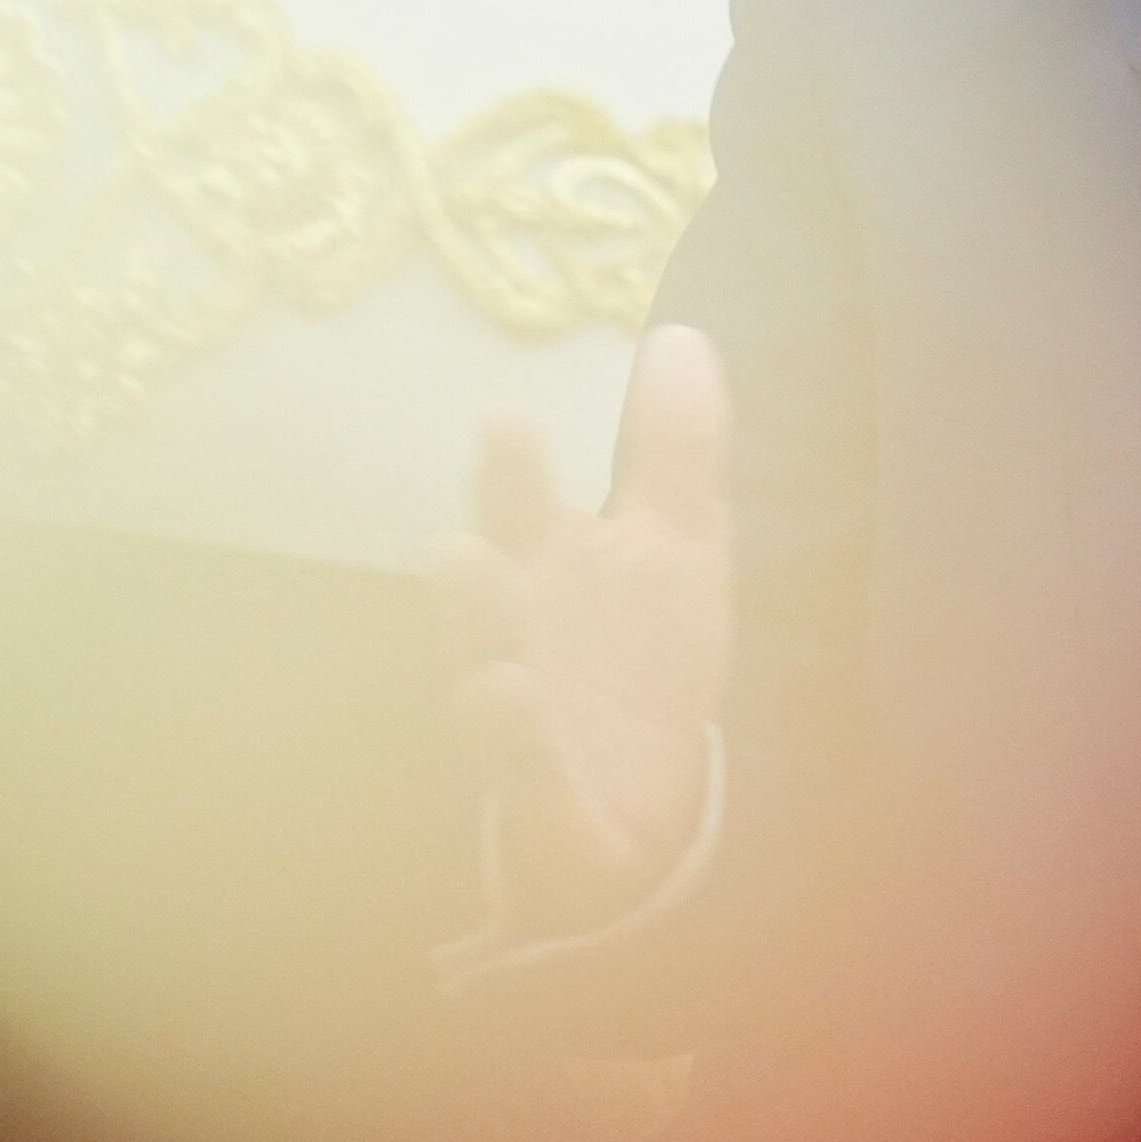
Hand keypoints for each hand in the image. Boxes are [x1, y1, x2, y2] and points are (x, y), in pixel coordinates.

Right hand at [436, 325, 734, 934]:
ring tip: (492, 649)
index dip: (509, 468)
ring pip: (486, 696)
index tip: (506, 415)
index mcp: (545, 565)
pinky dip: (522, 755)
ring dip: (485, 669)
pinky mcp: (544, 805)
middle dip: (472, 576)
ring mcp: (519, 724)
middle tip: (461, 547)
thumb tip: (680, 336)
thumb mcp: (677, 544)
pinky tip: (518, 714)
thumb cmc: (640, 650)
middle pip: (481, 600)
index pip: (517, 506)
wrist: (641, 803)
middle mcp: (514, 637)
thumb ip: (675, 447)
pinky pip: (528, 786)